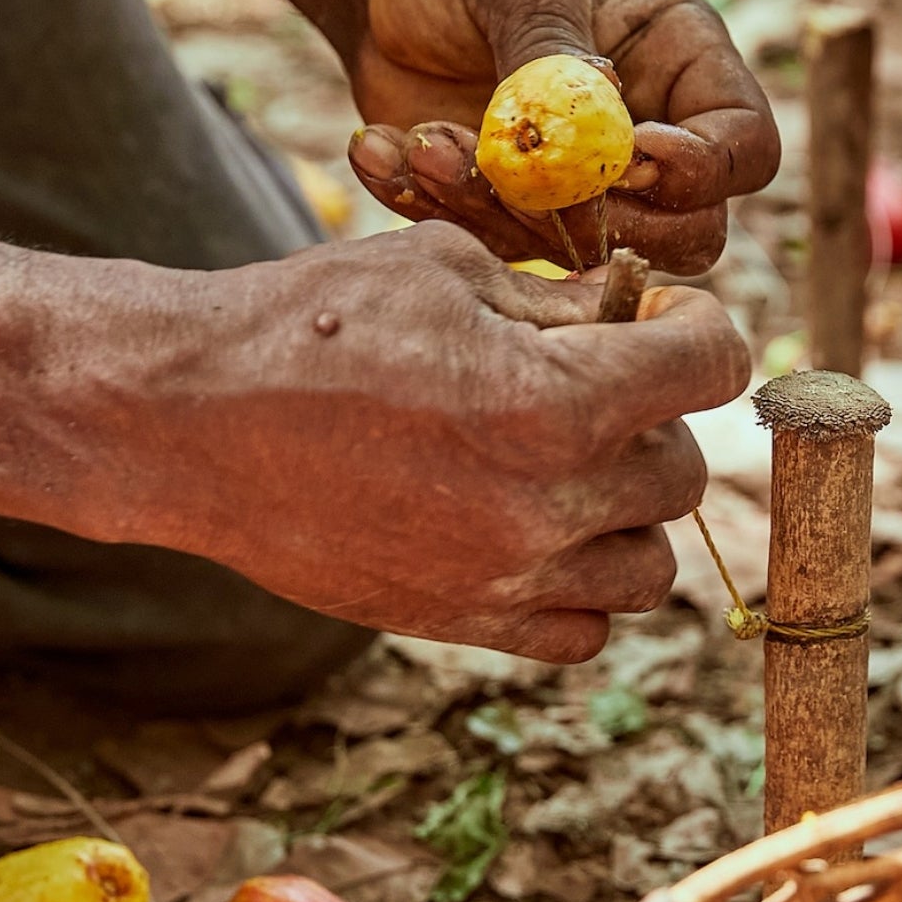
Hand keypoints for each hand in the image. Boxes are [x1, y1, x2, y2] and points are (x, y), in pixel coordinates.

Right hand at [115, 223, 748, 661]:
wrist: (189, 420)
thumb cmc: (308, 323)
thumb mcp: (446, 271)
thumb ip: (557, 303)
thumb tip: (632, 315)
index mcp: (556, 401)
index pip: (712, 365)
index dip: (697, 327)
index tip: (661, 317)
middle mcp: (547, 504)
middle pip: (681, 470)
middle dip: (651, 417)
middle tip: (588, 384)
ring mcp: (508, 576)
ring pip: (647, 565)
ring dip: (625, 511)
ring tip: (563, 464)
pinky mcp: (463, 621)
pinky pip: (583, 630)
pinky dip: (579, 585)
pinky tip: (533, 529)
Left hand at [340, 0, 776, 275]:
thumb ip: (555, 41)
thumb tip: (601, 110)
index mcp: (683, 65)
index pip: (744, 147)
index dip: (704, 170)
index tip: (631, 153)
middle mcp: (650, 137)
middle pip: (689, 234)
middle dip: (606, 222)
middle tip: (522, 179)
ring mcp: (584, 189)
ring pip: (584, 256)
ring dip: (498, 214)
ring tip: (425, 142)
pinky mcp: (515, 216)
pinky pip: (497, 252)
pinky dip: (437, 212)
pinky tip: (385, 151)